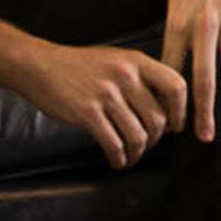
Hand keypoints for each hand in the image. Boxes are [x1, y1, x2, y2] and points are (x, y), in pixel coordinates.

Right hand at [18, 42, 189, 168]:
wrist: (39, 65)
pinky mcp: (87, 113)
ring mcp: (106, 95)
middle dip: (156, 139)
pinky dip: (119, 158)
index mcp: (136, 61)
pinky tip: (117, 161)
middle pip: (158, 118)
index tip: (175, 126)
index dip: (180, 111)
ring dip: (137, 153)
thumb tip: (165, 107)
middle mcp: (125, 76)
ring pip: (138, 136)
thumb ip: (140, 77)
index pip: (176, 86)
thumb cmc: (79, 65)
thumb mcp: (116, 59)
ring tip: (131, 156)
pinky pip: (114, 144)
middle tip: (148, 145)